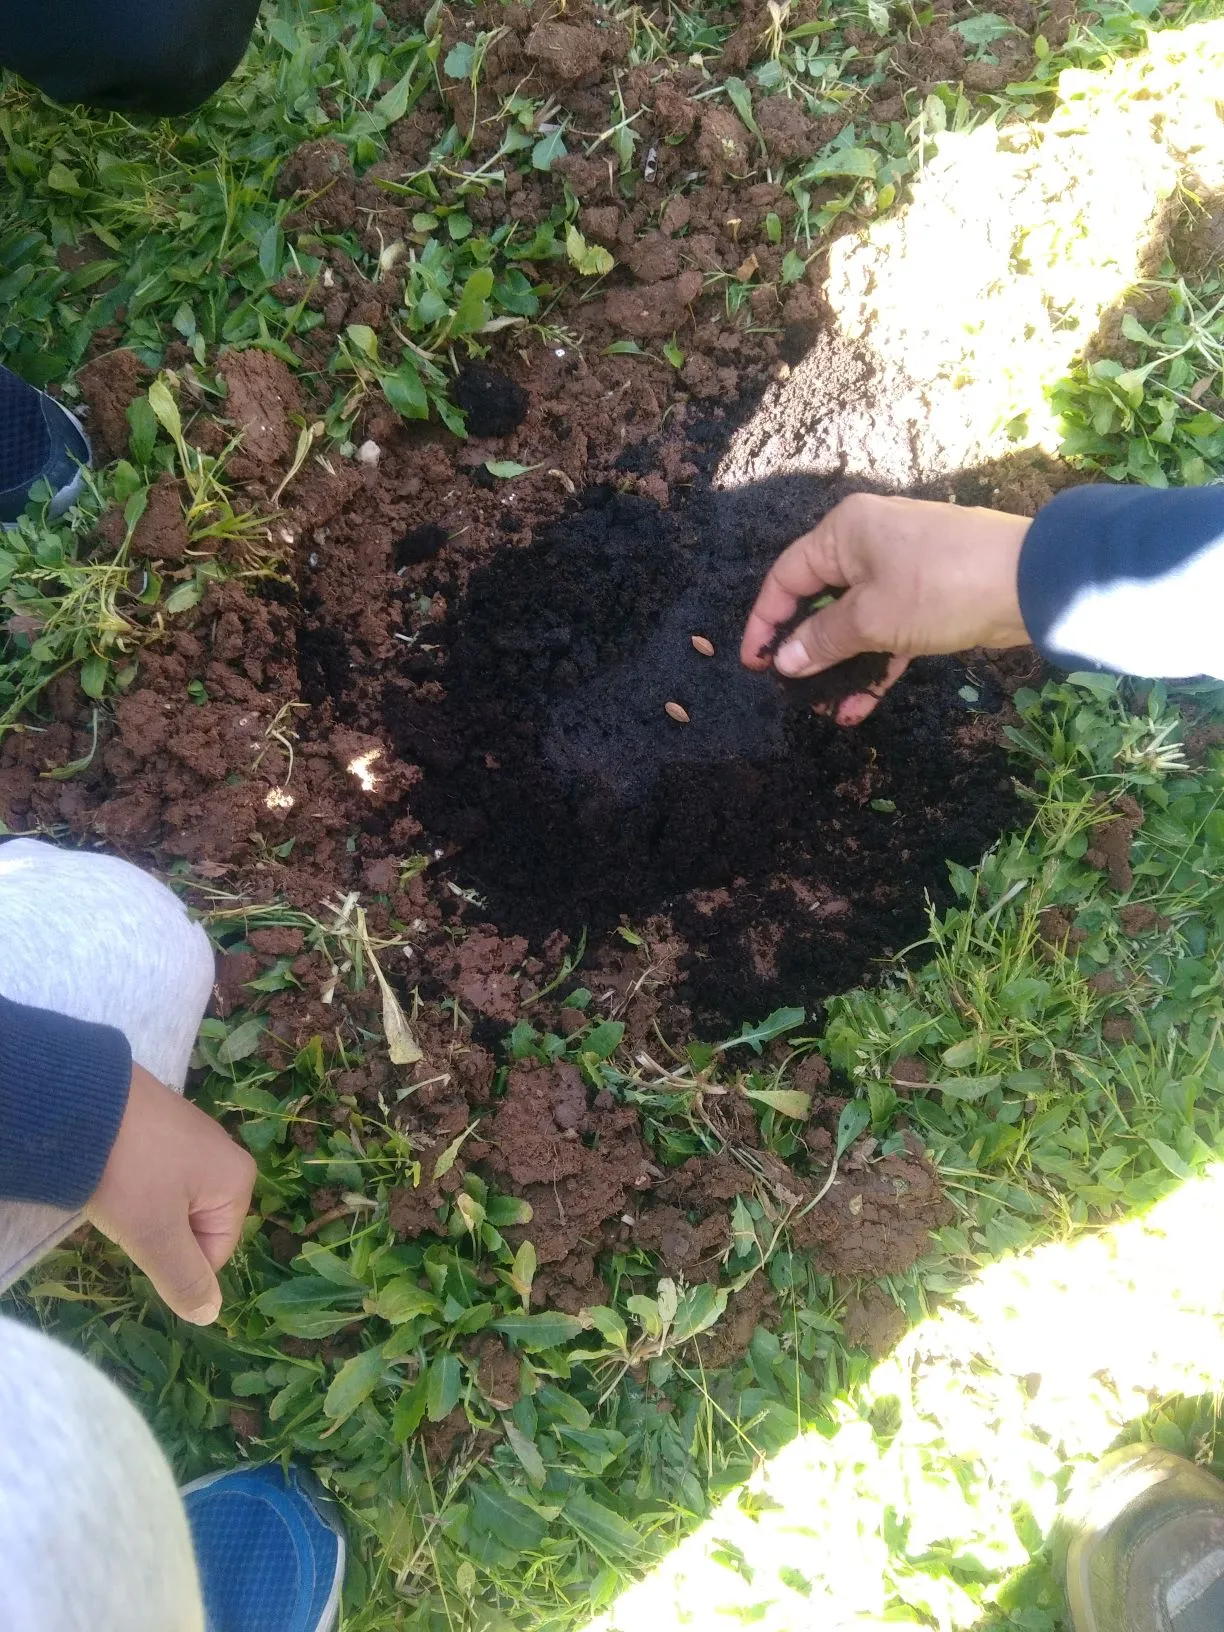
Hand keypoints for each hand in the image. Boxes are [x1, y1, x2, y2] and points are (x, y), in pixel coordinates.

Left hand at [87, 1064, 255, 1324]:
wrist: (86, 1102)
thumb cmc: (131, 1173)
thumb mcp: (156, 1236)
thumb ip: (186, 1281)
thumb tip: (211, 1316)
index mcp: (238, 1181)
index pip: (214, 1253)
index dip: (173, 1260)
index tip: (142, 1236)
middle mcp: (226, 1154)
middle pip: (193, 1225)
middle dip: (157, 1231)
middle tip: (128, 1213)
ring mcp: (194, 1134)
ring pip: (171, 1200)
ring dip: (142, 1207)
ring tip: (117, 1191)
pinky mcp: (163, 1122)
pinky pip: (156, 1171)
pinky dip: (133, 1179)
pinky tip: (113, 1170)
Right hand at [741, 493, 1031, 723]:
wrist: (1032, 582)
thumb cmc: (940, 588)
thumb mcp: (872, 619)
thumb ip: (823, 641)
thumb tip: (784, 659)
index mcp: (844, 532)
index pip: (786, 577)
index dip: (765, 621)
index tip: (753, 663)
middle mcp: (868, 542)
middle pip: (819, 599)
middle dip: (804, 649)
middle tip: (788, 689)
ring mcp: (900, 569)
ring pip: (854, 621)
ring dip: (839, 665)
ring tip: (825, 709)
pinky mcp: (927, 595)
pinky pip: (886, 631)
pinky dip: (873, 664)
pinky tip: (859, 706)